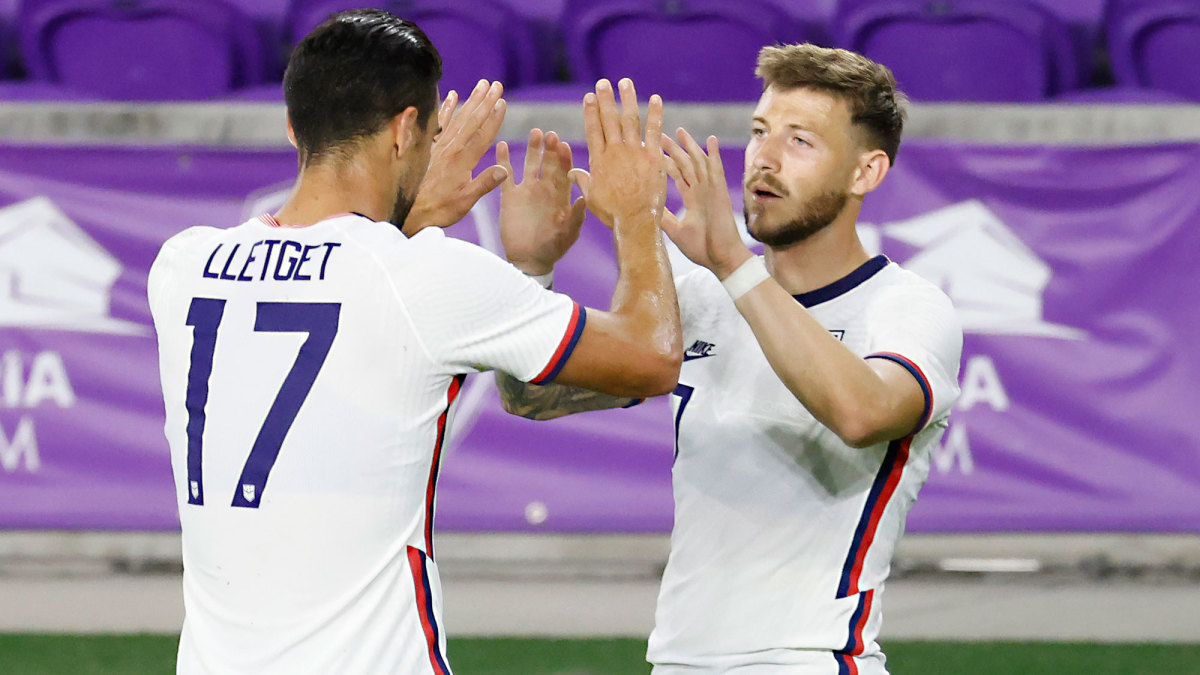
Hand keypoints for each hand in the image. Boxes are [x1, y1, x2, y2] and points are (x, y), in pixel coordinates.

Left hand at [404, 80, 508, 235]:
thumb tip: (503, 170)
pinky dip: (446, 108)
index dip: (494, 118)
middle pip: (472, 120)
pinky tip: (452, 95)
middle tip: (496, 85)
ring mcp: (438, 146)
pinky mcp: (427, 147)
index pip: (483, 135)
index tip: (502, 102)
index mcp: (462, 161)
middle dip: (486, 102)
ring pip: (458, 117)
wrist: (407, 211)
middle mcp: (451, 149)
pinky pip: (438, 123)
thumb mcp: (465, 202)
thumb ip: (484, 184)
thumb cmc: (438, 209)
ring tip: (482, 84)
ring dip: (471, 100)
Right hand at [497, 129, 586, 275]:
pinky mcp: (509, 196)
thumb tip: (585, 199)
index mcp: (560, 195)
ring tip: (535, 133)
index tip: (564, 145)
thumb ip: (576, 217)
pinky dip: (503, 161)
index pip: (564, 171)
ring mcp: (526, 190)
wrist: (530, 259)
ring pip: (529, 163)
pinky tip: (501, 145)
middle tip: (551, 134)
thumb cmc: (553, 248)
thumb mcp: (568, 234)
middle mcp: (544, 188)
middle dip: (550, 149)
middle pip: (547, 162)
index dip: (564, 158)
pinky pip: (506, 175)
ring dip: (532, 148)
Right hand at [569, 78, 664, 229]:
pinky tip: (656, 99)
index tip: (589, 96)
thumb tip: (571, 173)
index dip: (591, 112)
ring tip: (625, 82)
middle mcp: (615, 151)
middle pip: (609, 120)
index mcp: (599, 160)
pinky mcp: (653, 156)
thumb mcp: (592, 198)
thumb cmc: (612, 213)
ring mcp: (635, 152)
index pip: (593, 130)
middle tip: (603, 82)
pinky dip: (655, 114)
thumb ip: (583, 181)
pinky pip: (654, 130)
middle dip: (606, 99)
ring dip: (628, 99)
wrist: (635, 221)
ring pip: (630, 119)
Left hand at [661, 128, 752, 277]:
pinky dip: (713, 154)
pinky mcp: (719, 192)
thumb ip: (664, 216)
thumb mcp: (675, 230)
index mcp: (692, 199)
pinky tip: (710, 139)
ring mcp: (711, 190)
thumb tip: (646, 207)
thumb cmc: (701, 248)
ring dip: (690, 146)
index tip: (653, 151)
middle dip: (674, 149)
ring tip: (680, 131)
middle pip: (686, 165)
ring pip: (699, 162)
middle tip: (661, 134)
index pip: (677, 176)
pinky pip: (716, 169)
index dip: (665, 163)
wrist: (720, 258)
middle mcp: (701, 192)